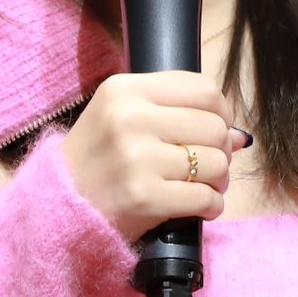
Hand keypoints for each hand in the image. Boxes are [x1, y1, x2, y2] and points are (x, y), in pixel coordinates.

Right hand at [60, 71, 250, 242]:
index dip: (219, 111)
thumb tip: (240, 135)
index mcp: (124, 89)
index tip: (211, 129)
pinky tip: (199, 207)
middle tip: (207, 165)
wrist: (57, 208)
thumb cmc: (96, 160)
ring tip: (200, 186)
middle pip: (214, 126)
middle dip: (221, 149)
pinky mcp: (144, 198)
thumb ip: (175, 115)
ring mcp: (137, 158)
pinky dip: (211, 205)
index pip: (203, 89)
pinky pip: (205, 197)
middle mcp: (130, 118)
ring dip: (218, 180)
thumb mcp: (120, 117)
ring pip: (216, 162)